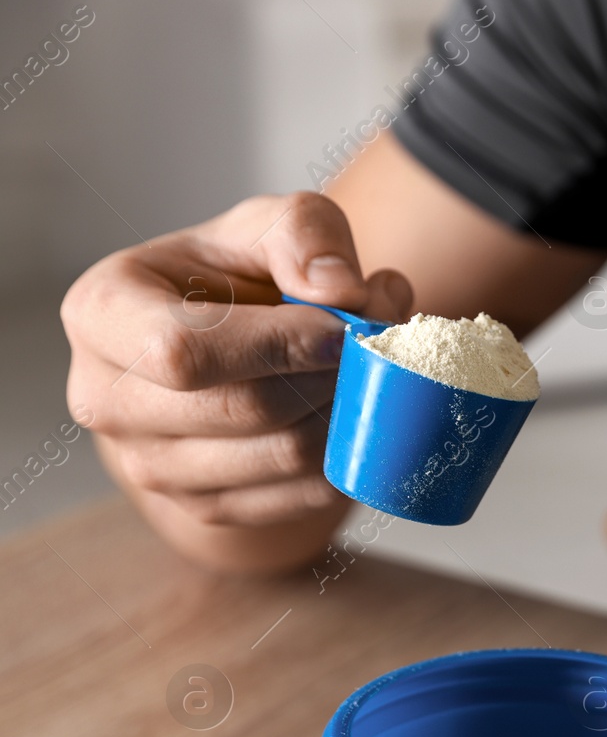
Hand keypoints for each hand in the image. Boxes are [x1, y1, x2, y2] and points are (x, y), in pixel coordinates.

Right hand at [62, 193, 411, 566]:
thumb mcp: (266, 227)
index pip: (184, 351)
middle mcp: (108, 400)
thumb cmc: (235, 278)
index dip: (279, 344)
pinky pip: (303, 496)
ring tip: (366, 370)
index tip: (343, 328)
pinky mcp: (205, 508)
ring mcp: (150, 467)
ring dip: (348, 413)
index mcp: (103, 315)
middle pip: (246, 409)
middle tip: (374, 345)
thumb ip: (304, 234)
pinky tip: (353, 412)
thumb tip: (340, 289)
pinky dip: (347, 454)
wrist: (226, 348)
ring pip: (283, 456)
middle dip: (330, 376)